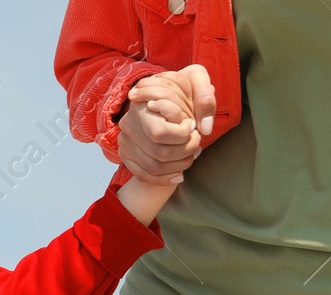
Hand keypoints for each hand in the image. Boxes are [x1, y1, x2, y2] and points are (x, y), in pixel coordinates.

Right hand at [117, 64, 215, 185]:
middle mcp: (128, 124)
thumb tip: (205, 128)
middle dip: (185, 151)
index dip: (182, 134)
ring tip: (193, 154)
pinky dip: (164, 179)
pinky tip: (179, 176)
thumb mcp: (196, 78)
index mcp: (141, 104)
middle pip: (159, 153)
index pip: (159, 133)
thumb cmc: (182, 86)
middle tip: (196, 140)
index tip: (192, 124)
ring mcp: (125, 142)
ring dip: (179, 165)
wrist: (163, 94)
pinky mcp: (126, 155)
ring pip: (153, 166)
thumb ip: (205, 98)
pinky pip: (143, 175)